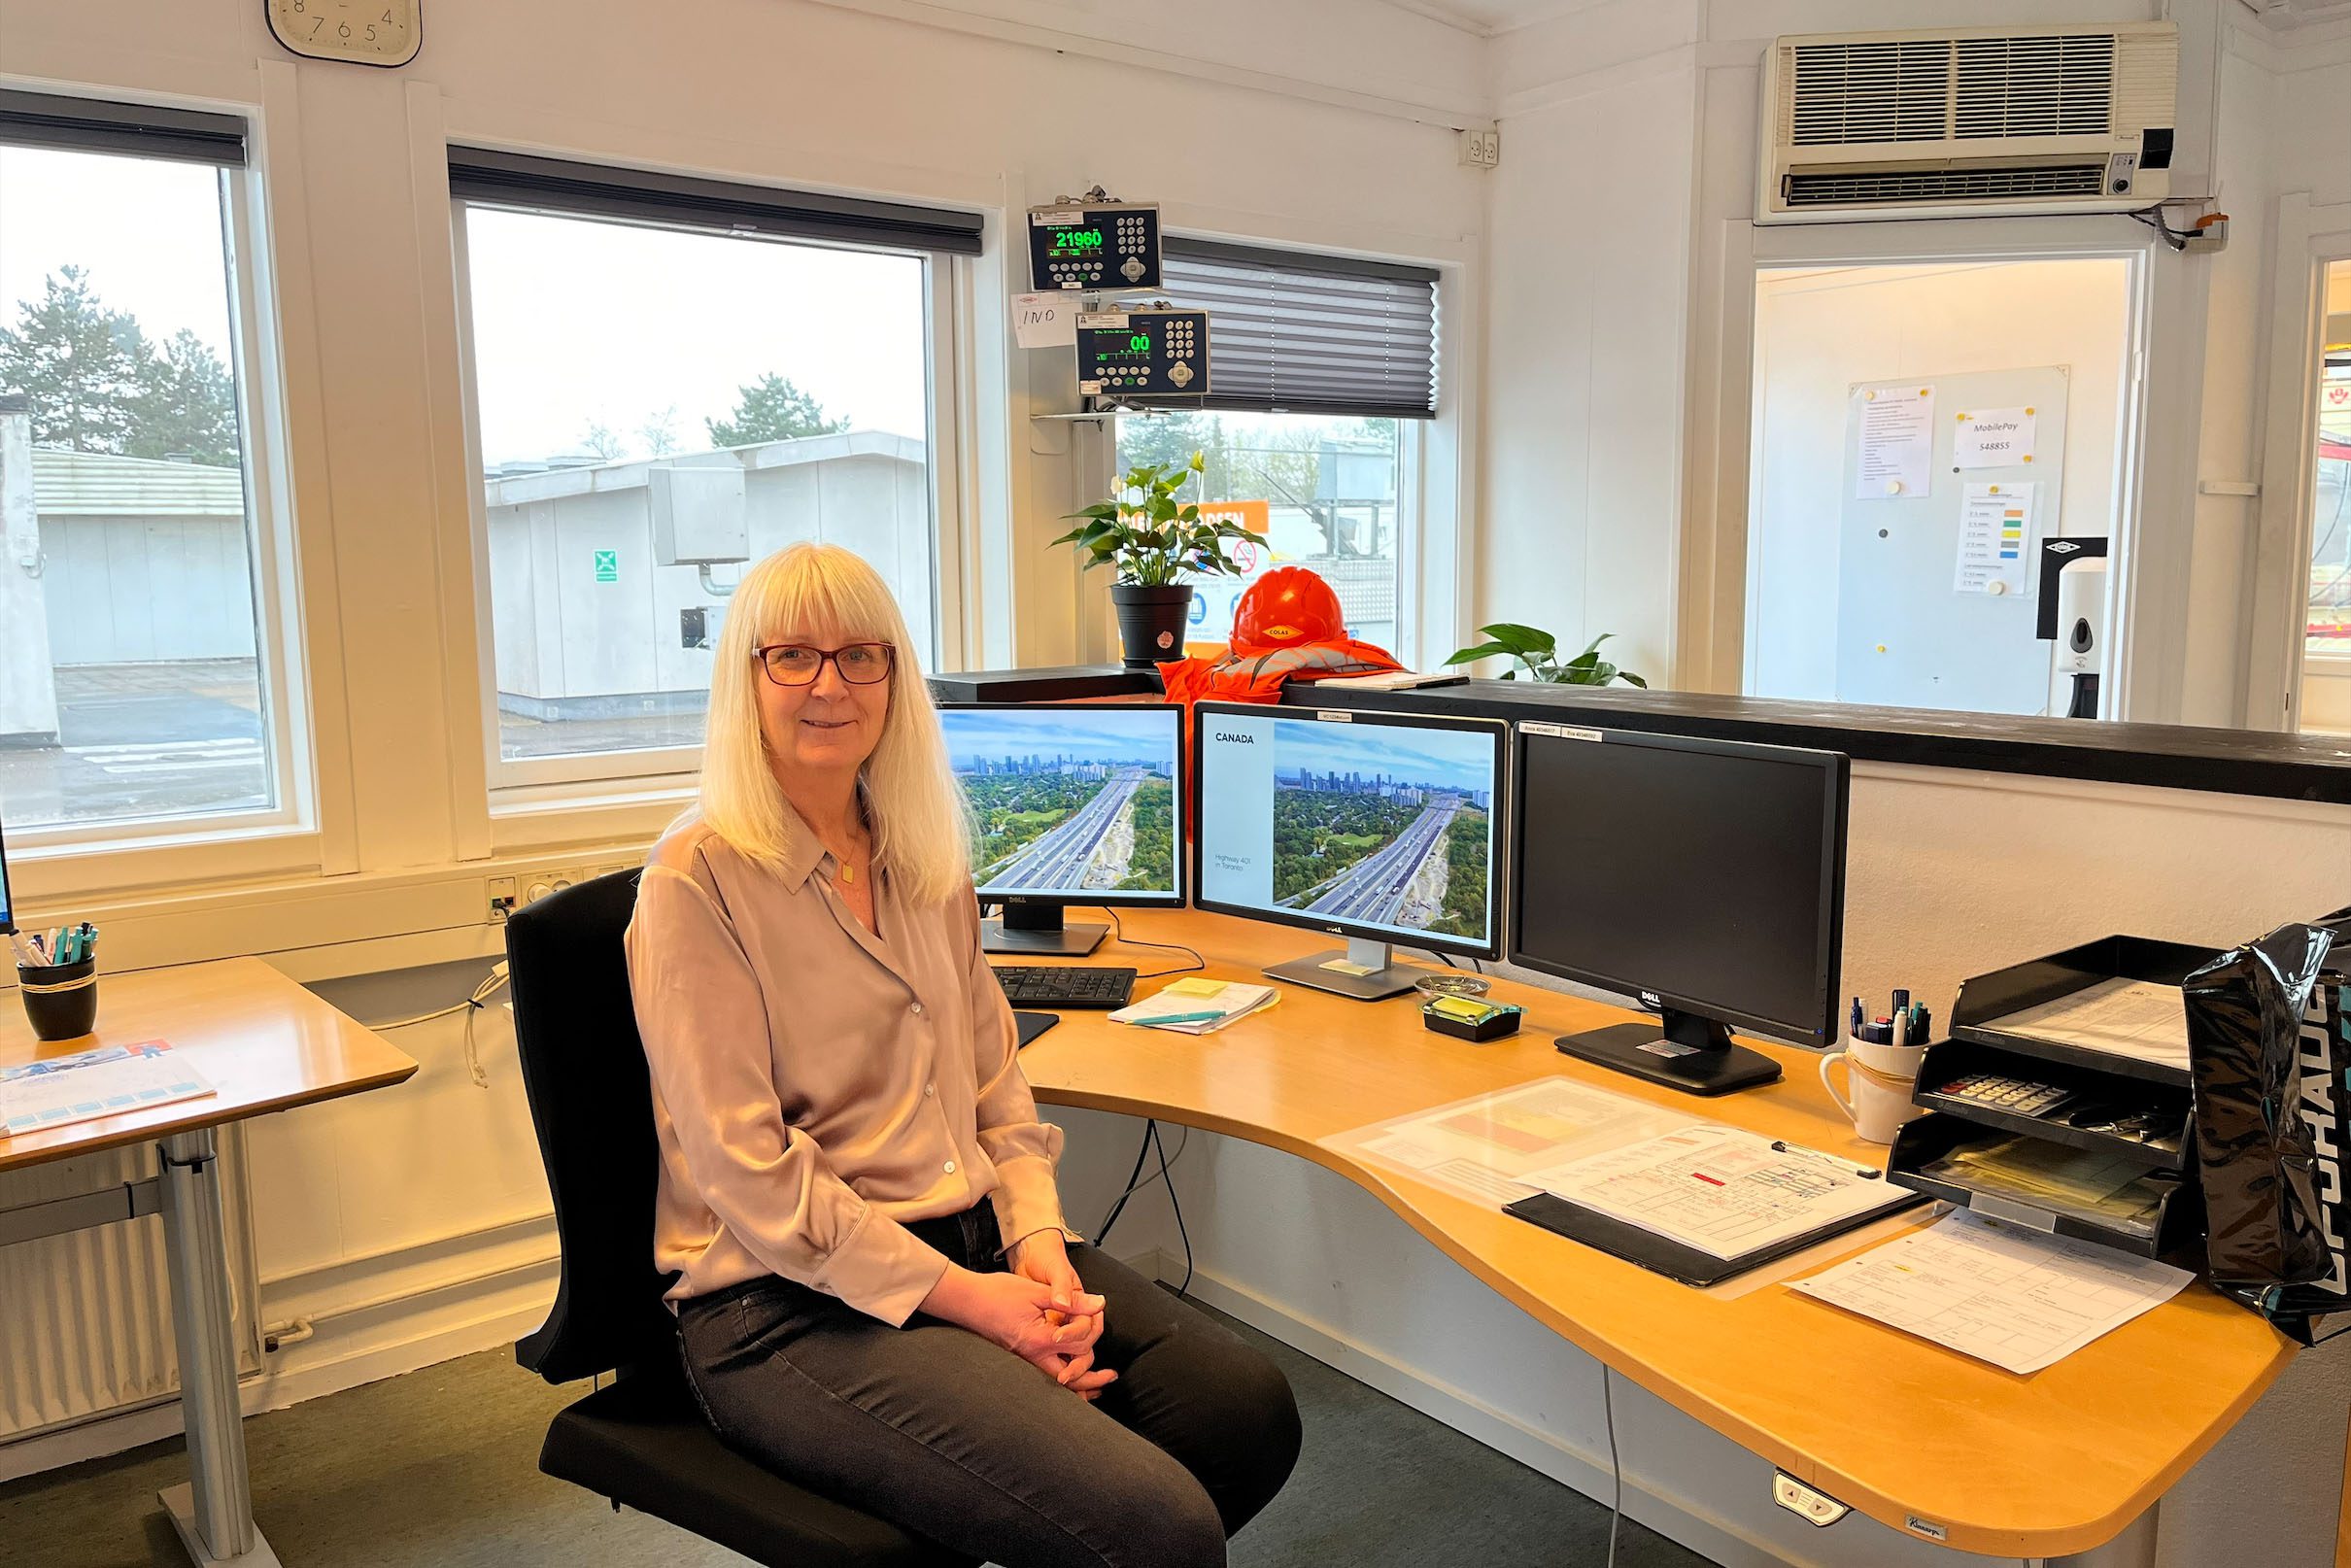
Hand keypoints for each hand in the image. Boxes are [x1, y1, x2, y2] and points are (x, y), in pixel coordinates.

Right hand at [919, 1265, 1110, 1393]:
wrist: (966, 1300)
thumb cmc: (997, 1293)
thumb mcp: (1038, 1292)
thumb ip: (1071, 1300)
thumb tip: (1099, 1303)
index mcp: (1040, 1339)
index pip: (1079, 1345)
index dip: (1091, 1329)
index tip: (1095, 1313)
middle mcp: (1033, 1356)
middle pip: (1072, 1377)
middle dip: (1093, 1378)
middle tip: (1110, 1376)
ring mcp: (1024, 1360)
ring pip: (1056, 1383)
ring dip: (1078, 1386)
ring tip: (1096, 1387)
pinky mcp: (1019, 1357)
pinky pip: (1043, 1377)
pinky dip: (1060, 1380)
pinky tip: (1066, 1378)